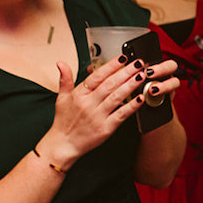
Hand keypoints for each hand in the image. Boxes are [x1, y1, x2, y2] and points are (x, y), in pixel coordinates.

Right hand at [40, 56, 158, 165]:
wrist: (63, 144)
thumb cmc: (63, 121)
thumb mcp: (61, 97)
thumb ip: (65, 79)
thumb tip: (61, 63)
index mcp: (79, 94)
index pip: (97, 76)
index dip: (111, 66)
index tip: (123, 58)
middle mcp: (89, 104)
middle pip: (110, 84)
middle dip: (126, 72)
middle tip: (138, 63)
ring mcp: (98, 116)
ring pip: (117, 97)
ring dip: (130, 85)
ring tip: (141, 76)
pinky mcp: (106, 128)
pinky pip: (121, 115)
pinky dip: (131, 106)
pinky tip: (140, 98)